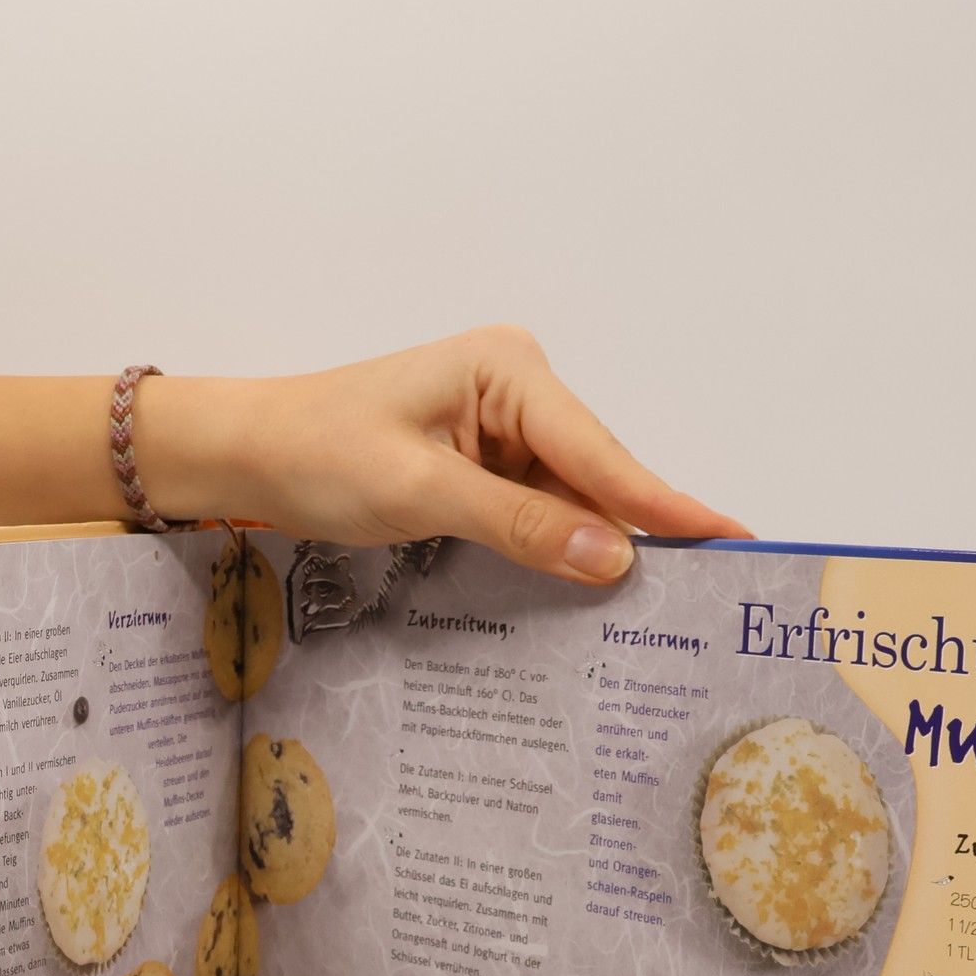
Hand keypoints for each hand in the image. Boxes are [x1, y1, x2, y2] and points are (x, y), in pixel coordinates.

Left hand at [145, 326, 750, 584]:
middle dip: (631, 532)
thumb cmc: (318, 455)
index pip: (597, 450)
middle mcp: (516, 387)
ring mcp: (500, 424)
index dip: (662, 504)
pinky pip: (536, 508)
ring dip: (590, 547)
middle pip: (593, 475)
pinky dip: (552, 546)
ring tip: (655, 606)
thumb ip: (520, 523)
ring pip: (569, 498)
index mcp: (507, 369)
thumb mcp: (420, 491)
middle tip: (698, 598)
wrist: (245, 453)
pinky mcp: (482, 461)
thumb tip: (613, 557)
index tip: (730, 540)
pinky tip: (582, 588)